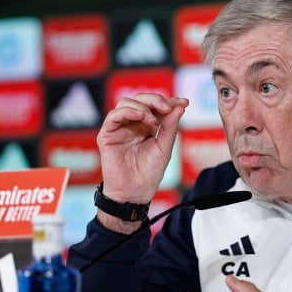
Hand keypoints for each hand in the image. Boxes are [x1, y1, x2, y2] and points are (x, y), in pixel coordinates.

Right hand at [95, 94, 187, 230]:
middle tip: (167, 108)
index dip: (169, 101)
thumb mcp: (164, 147)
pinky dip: (128, 111)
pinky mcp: (107, 135)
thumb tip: (180, 106)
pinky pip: (113, 116)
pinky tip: (141, 116)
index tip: (184, 102)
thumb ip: (170, 126)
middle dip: (156, 100)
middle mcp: (132, 124)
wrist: (135, 193)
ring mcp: (119, 128)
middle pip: (140, 99)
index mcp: (146, 126)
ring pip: (125, 103)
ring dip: (142, 106)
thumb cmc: (149, 173)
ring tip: (153, 120)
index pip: (155, 106)